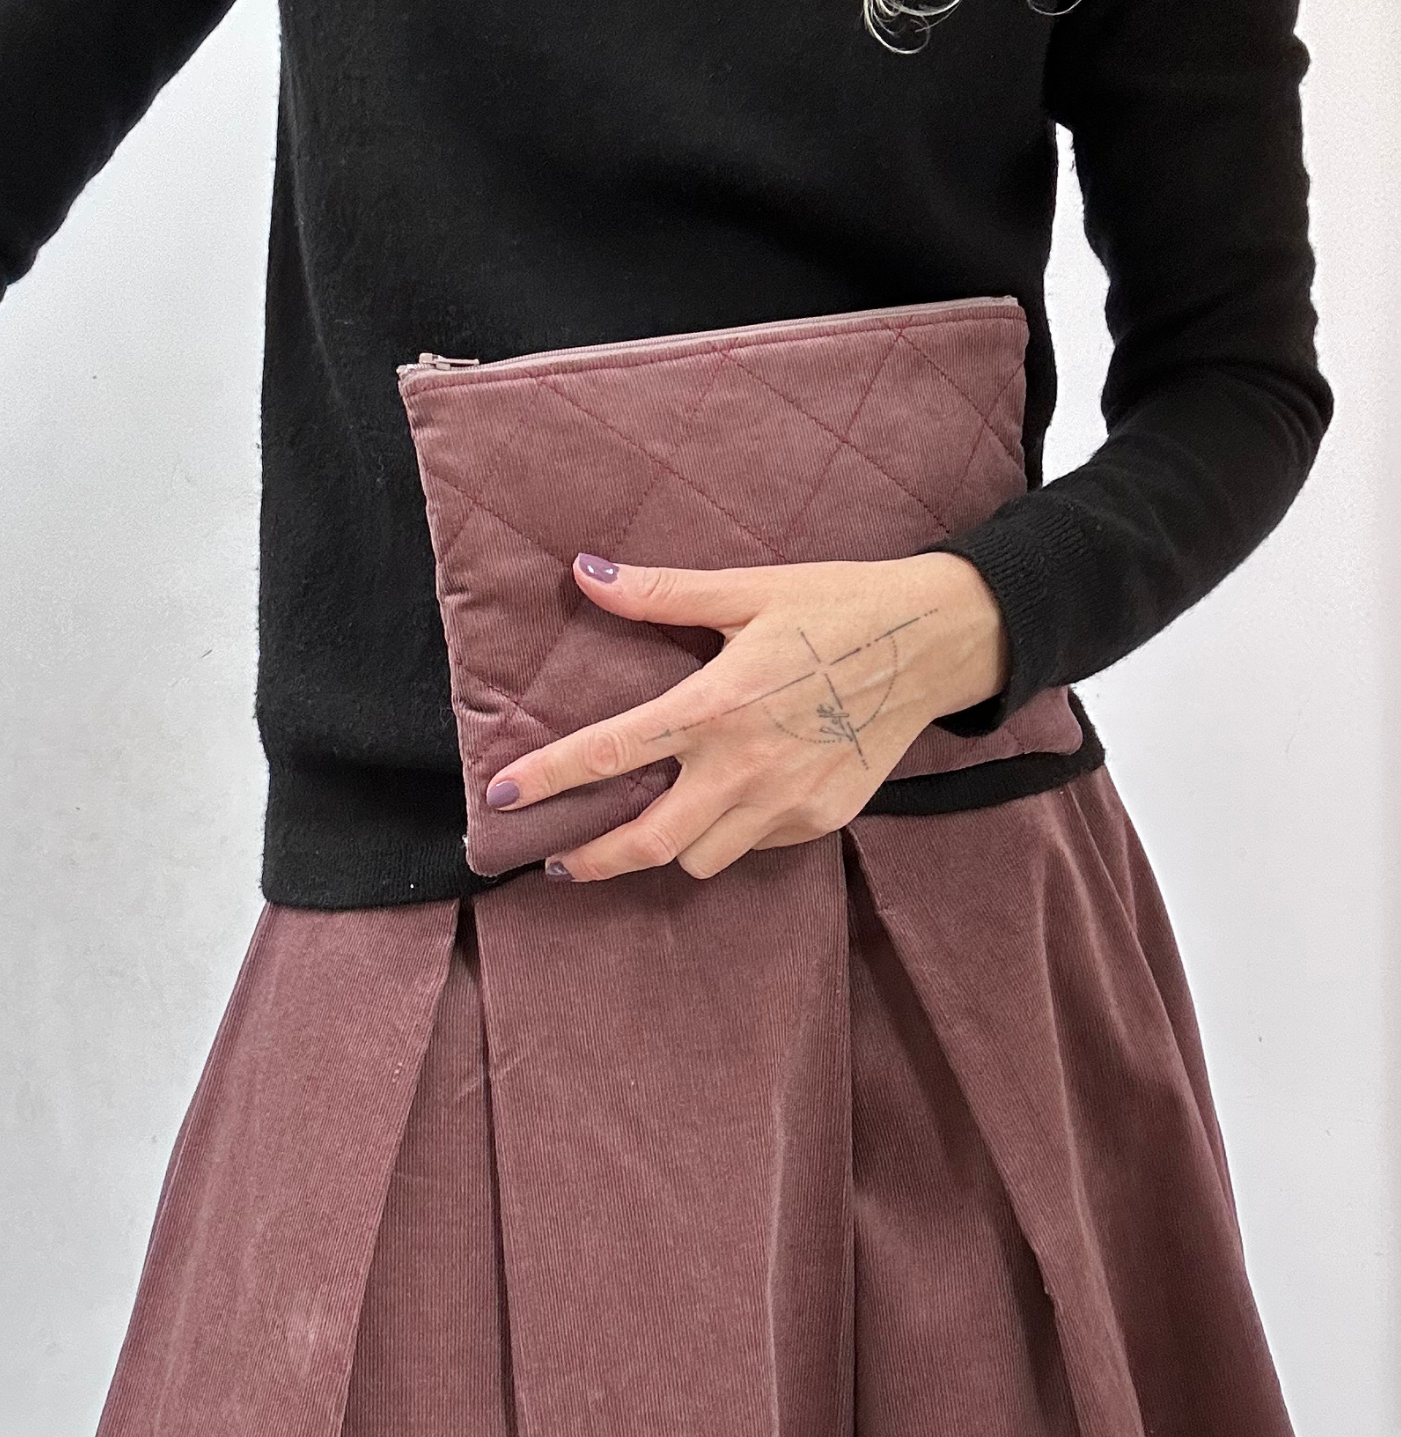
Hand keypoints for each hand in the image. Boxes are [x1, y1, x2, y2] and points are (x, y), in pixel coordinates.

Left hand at [482, 550, 1009, 881]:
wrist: (935, 643)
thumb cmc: (838, 606)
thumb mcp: (748, 589)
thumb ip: (661, 594)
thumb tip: (586, 574)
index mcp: (717, 705)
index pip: (612, 754)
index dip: (549, 781)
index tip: (502, 799)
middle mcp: (746, 766)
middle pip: (648, 843)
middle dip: (593, 862)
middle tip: (558, 862)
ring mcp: (787, 802)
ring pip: (700, 859)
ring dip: (666, 848)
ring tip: (648, 825)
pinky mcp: (820, 819)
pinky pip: (753, 845)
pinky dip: (729, 833)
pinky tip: (728, 801)